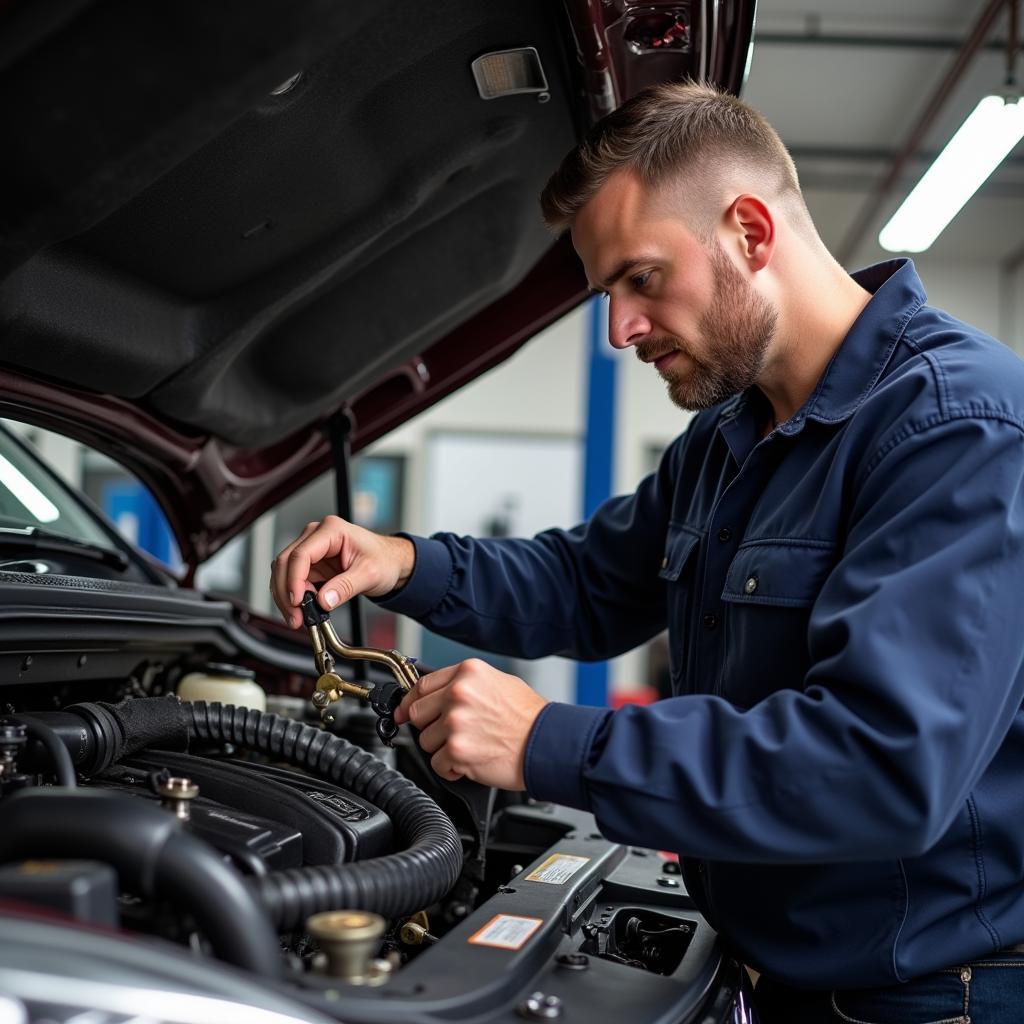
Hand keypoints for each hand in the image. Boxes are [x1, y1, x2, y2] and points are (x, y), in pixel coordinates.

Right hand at [270, 515, 414, 627]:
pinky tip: (301, 611)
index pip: (301, 554)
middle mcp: (317, 536)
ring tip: (298, 618)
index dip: (294, 580)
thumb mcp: (369, 574)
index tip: (297, 602)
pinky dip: (292, 597)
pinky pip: (293, 580)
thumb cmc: (384, 560)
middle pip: (286, 562)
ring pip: (284, 572)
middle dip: (286, 592)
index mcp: (332, 530)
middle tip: (295, 617)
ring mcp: (312, 550)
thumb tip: (324, 600)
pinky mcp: (311, 564)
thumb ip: (346, 587)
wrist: (391, 562)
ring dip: (285, 597)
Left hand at [394, 659, 548, 788]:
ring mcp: (456, 722)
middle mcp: (458, 694)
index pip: (421, 685)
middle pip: (416, 713)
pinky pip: (437, 764)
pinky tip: (471, 761)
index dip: (411, 701)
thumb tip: (438, 695)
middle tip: (449, 734)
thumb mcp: (498, 682)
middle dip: (429, 727)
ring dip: (442, 749)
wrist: (546, 743)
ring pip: (425, 741)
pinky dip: (451, 768)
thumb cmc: (528, 717)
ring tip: (470, 746)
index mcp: (467, 673)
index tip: (405, 711)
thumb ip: (465, 684)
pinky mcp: (457, 750)